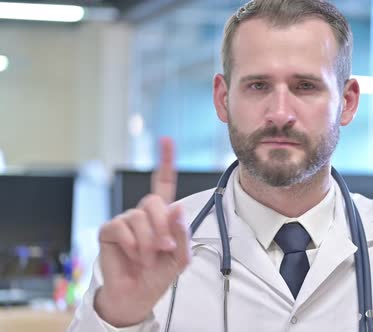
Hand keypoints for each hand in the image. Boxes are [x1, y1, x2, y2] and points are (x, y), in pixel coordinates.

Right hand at [95, 137, 190, 326]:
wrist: (138, 294)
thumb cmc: (159, 274)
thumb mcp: (180, 257)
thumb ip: (182, 233)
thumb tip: (177, 208)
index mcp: (162, 215)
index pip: (164, 183)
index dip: (165, 162)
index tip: (166, 140)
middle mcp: (143, 214)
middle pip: (153, 201)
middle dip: (162, 226)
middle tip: (164, 248)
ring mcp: (125, 221)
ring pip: (139, 217)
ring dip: (147, 242)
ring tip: (147, 258)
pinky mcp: (110, 231)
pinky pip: (121, 228)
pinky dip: (131, 245)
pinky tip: (132, 255)